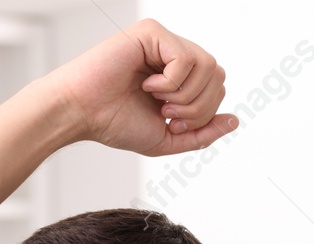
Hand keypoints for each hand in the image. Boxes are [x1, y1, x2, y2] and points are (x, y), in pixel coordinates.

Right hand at [49, 18, 233, 155]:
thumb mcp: (165, 138)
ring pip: (208, 66)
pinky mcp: (152, 33)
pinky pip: (186, 58)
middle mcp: (173, 53)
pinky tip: (147, 84)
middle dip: (197, 106)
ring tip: (155, 98)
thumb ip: (200, 134)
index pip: (216, 86)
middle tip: (165, 114)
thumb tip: (233, 121)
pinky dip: (171, 82)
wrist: (80, 114)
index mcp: (178, 75)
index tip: (169, 122)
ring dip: (184, 95)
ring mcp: (163, 41)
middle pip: (218, 75)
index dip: (202, 111)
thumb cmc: (112, 122)